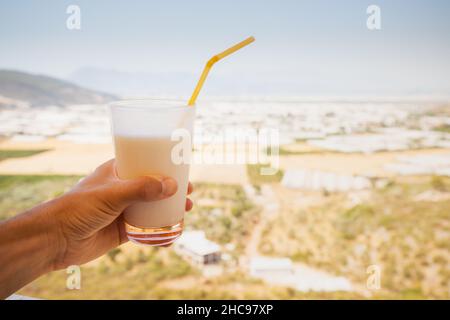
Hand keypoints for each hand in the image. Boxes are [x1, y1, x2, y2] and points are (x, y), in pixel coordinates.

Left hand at [47, 159, 192, 269]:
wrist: (56, 239)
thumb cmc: (79, 207)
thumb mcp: (112, 193)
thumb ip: (142, 189)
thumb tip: (173, 186)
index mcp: (118, 172)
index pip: (145, 162)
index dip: (165, 165)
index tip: (182, 169)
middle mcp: (122, 189)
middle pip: (154, 186)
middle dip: (173, 189)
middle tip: (190, 192)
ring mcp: (123, 210)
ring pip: (153, 207)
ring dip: (170, 209)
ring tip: (186, 211)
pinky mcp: (123, 230)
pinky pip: (147, 229)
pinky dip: (160, 232)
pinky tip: (172, 235)